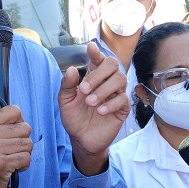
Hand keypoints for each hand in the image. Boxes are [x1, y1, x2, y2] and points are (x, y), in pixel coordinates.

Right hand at [0, 105, 31, 187]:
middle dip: (23, 142)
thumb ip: (1, 127)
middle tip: (11, 152)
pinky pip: (26, 158)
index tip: (12, 134)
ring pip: (28, 144)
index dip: (19, 122)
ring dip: (24, 155)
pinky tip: (12, 169)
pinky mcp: (2, 163)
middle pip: (25, 128)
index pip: (14, 110)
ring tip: (11, 161)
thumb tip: (22, 118)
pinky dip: (23, 166)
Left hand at [59, 42, 128, 175]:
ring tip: (90, 103)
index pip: (98, 60)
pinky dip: (111, 104)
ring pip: (120, 80)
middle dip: (98, 74)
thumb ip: (67, 85)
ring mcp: (116, 95)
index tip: (91, 47)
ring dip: (104, 89)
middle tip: (83, 90)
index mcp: (92, 78)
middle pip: (113, 65)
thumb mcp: (65, 102)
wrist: (81, 140)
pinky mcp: (122, 109)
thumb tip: (72, 69)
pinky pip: (123, 99)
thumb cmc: (74, 118)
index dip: (96, 52)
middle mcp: (106, 83)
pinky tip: (100, 111)